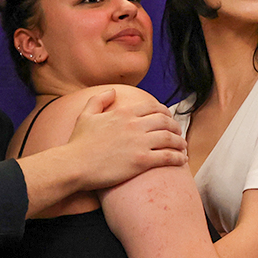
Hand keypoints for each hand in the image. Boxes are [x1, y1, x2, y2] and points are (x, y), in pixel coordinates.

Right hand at [67, 88, 186, 189]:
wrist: (74, 165)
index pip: (153, 107)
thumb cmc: (78, 143)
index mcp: (123, 112)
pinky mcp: (141, 161)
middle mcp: (134, 125)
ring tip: (183, 147)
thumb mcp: (86, 115)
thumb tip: (113, 92)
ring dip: (180, 142)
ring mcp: (139, 143)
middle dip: (175, 127)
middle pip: (165, 121)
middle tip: (178, 133)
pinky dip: (178, 157)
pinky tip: (181, 160)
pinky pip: (167, 157)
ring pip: (170, 138)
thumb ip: (99, 100)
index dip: (164, 112)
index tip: (168, 118)